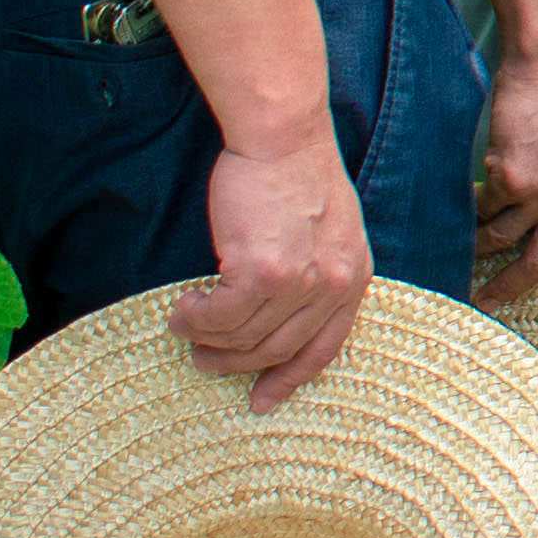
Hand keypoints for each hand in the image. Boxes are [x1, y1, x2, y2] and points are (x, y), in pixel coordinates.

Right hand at [180, 125, 373, 409]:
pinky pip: (221, 317)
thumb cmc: (297, 174)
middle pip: (278, 350)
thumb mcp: (333, 230)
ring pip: (243, 338)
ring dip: (207, 341)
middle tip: (206, 360)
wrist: (283, 138)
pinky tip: (184, 310)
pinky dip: (197, 320)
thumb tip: (284, 309)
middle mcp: (332, 287)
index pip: (325, 349)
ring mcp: (298, 283)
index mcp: (352, 279)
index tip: (263, 399)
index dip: (290, 378)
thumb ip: (319, 271)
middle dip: (236, 364)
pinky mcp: (261, 271)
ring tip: (186, 329)